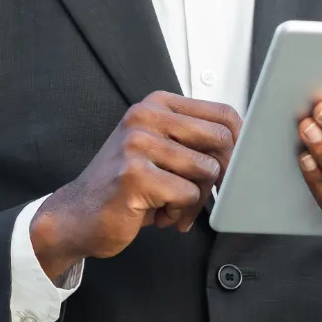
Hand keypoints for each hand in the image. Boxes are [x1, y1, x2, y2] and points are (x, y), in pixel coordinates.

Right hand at [30, 92, 241, 281]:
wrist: (77, 214)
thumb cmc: (124, 185)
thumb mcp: (159, 149)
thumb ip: (193, 141)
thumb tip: (244, 150)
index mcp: (155, 105)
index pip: (223, 114)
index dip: (239, 145)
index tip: (231, 168)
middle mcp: (145, 117)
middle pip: (220, 141)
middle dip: (219, 176)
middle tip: (198, 195)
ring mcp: (138, 144)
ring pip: (206, 171)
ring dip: (196, 200)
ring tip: (172, 208)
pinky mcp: (135, 174)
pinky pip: (187, 194)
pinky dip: (179, 213)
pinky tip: (159, 216)